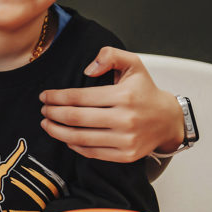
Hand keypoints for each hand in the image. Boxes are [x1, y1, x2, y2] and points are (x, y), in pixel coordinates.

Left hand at [39, 47, 183, 162]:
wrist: (168, 120)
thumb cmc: (145, 91)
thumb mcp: (133, 64)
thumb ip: (110, 56)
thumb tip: (88, 69)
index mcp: (124, 96)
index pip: (80, 97)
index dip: (57, 97)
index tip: (45, 96)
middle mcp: (125, 119)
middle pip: (76, 118)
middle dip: (53, 114)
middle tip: (43, 110)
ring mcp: (126, 140)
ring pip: (81, 138)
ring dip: (57, 131)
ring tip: (47, 124)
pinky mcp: (126, 155)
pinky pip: (92, 152)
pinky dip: (74, 145)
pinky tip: (65, 137)